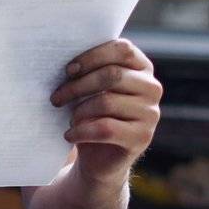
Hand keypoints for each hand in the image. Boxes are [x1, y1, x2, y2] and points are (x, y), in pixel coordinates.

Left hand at [50, 39, 160, 188]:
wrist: (100, 158)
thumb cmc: (92, 115)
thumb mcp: (92, 89)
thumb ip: (90, 70)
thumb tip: (68, 63)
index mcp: (142, 68)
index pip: (122, 49)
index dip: (92, 57)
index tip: (68, 70)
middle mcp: (152, 88)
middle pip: (112, 75)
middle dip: (78, 85)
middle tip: (56, 97)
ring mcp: (151, 113)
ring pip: (107, 102)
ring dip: (79, 111)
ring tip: (69, 119)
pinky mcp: (142, 137)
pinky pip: (106, 129)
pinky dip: (82, 131)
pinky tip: (70, 135)